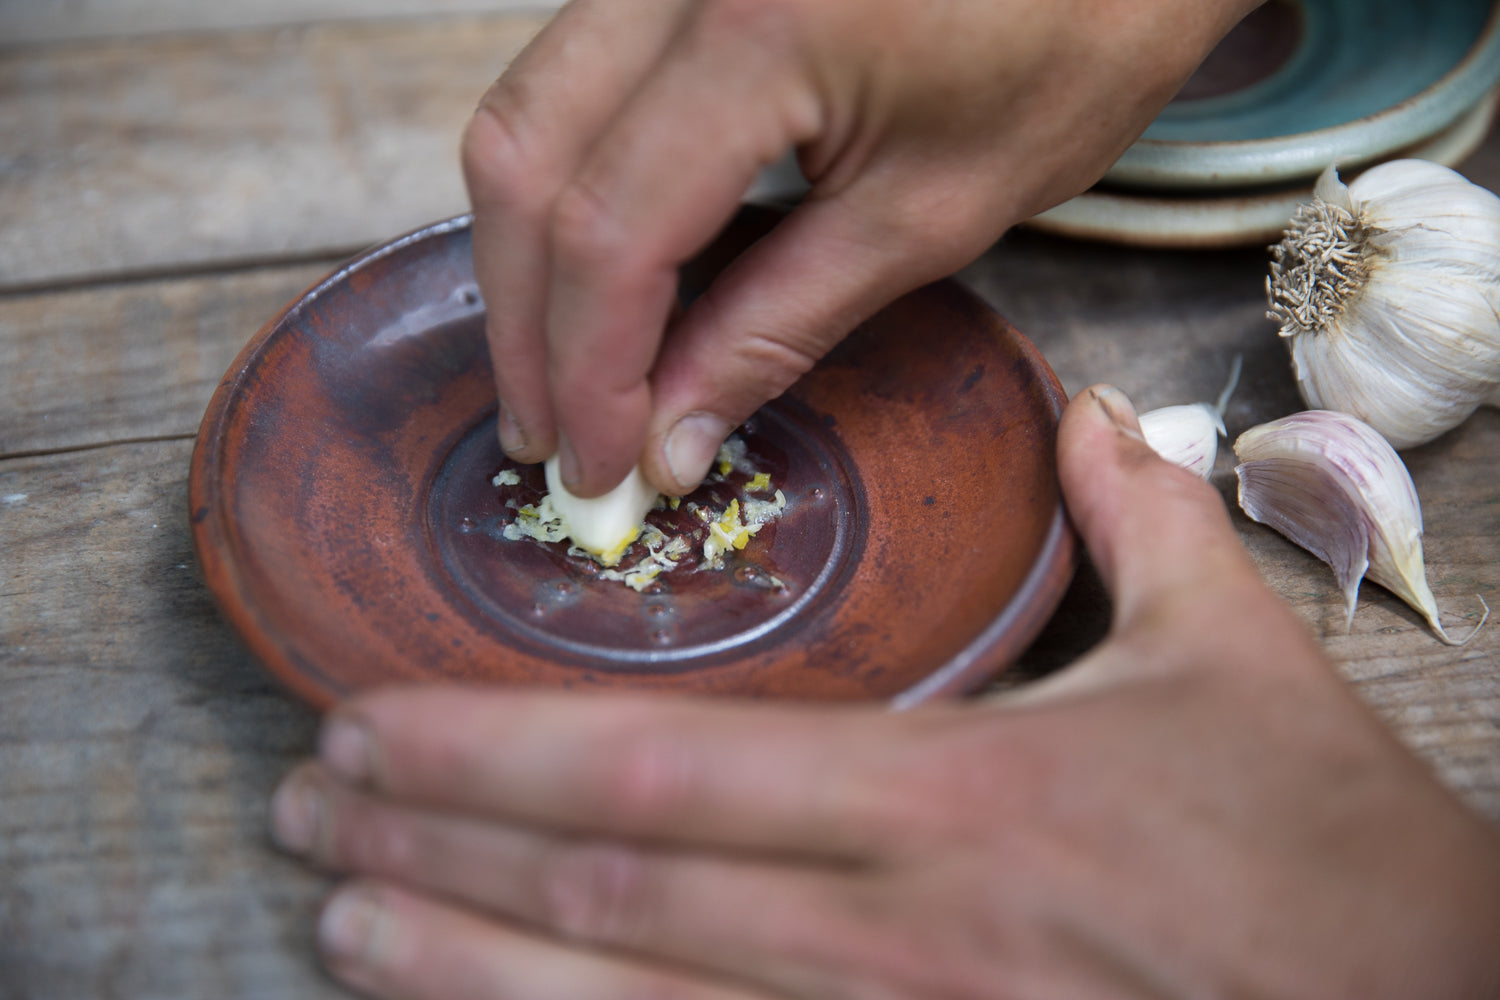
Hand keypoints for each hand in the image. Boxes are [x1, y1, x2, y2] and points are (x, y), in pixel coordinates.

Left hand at [271, 386, 1499, 998]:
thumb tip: (1092, 421)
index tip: (378, 720)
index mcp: (951, 803)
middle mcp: (889, 940)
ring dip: (461, 975)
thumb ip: (1145, 525)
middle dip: (435, 848)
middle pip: (607, 897)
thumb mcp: (1244, 665)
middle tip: (305, 811)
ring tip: (339, 927)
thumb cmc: (1326, 863)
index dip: (496, 750)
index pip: (664, 772)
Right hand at [461, 0, 1258, 496]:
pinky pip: (574, 79)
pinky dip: (571, 188)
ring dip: (531, 253)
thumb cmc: (1074, 39)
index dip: (587, 370)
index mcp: (761, 27)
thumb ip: (779, 325)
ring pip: (527, 110)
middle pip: (523, 158)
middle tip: (552, 436)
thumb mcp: (933, 211)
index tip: (597, 463)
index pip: (609, 230)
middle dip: (525, 321)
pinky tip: (601, 273)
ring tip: (565, 371)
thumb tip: (670, 432)